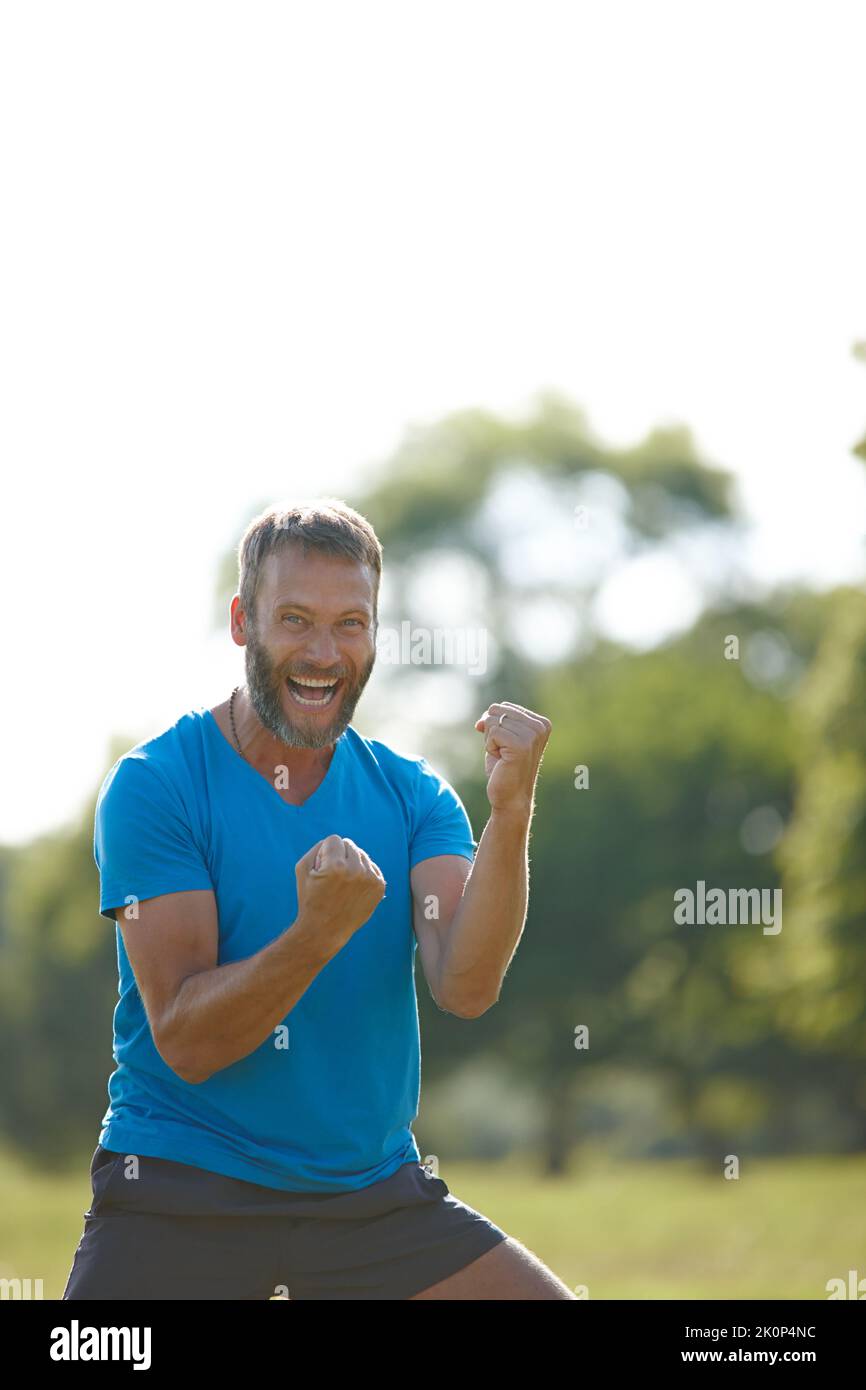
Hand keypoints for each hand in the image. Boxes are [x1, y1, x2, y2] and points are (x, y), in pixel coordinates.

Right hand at [295, 835, 385, 949]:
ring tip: (342, 884)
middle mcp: (356, 871)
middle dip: (339, 856)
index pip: (334, 839)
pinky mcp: (379, 887)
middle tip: (331, 878)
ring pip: (362, 855)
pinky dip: (362, 873)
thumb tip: (337, 841)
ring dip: (351, 864)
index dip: (325, 853)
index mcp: (335, 866)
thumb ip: (318, 847)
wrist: (325, 930)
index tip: (322, 869)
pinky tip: (353, 887)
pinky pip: (372, 866)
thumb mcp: (302, 869)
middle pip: (349, 844)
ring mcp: (370, 879)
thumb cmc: (310, 898)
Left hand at [474, 701, 551, 815]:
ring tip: (503, 757)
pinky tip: (502, 760)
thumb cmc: (504, 768)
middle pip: (496, 711)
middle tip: (503, 752)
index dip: (495, 726)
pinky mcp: (521, 745)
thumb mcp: (500, 738)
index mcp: (541, 723)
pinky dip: (490, 747)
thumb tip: (481, 721)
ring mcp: (532, 735)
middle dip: (491, 732)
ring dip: (490, 741)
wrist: (510, 798)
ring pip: (491, 721)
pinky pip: (491, 733)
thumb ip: (494, 721)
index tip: (507, 746)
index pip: (502, 706)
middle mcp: (540, 726)